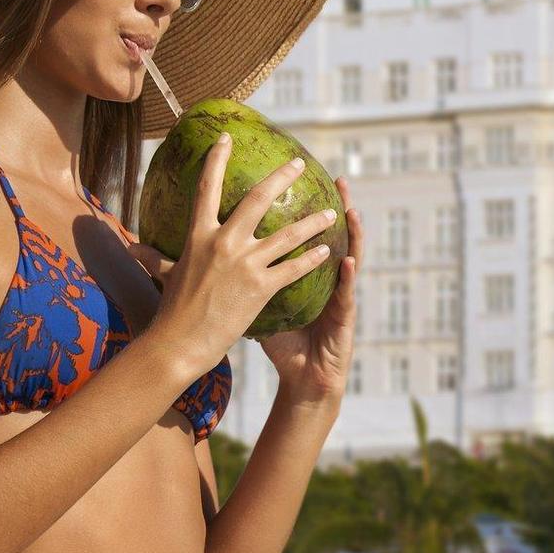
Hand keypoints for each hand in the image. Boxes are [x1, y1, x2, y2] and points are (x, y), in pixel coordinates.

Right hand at [127, 132, 337, 377]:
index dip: (216, 159)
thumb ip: (152, 256)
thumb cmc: (171, 311)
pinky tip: (327, 252)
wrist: (180, 344)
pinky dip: (312, 259)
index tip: (227, 138)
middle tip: (299, 164)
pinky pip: (294, 268)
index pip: (207, 188)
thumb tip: (130, 246)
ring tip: (331, 213)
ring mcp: (245, 264)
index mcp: (199, 236)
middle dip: (282, 178)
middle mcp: (223, 242)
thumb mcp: (163, 275)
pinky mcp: (261, 287)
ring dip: (312, 222)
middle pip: (258, 199)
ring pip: (288, 234)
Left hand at [258, 175, 361, 406]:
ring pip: (348, 254)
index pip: (306, 231)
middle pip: (331, 233)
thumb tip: (202, 262)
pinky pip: (345, 292)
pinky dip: (347, 275)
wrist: (304, 377)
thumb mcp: (259, 308)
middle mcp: (324, 276)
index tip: (301, 175)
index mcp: (302, 270)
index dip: (307, 206)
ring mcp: (337, 292)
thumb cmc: (283, 344)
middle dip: (335, 204)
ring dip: (351, 231)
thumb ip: (240, 283)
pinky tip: (347, 259)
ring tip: (350, 208)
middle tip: (336, 177)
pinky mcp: (342, 314)